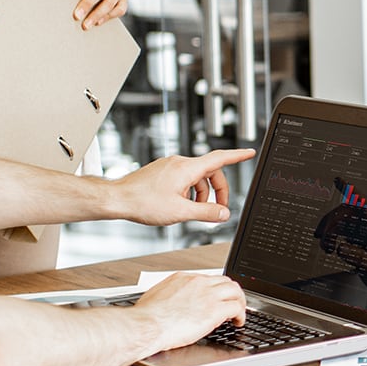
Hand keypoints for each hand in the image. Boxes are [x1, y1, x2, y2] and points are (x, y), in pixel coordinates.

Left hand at [75, 0, 126, 28]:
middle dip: (88, 5)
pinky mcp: (123, 1)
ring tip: (86, 25)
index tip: (74, 9)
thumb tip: (61, 0)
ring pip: (110, 2)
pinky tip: (98, 23)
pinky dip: (108, 17)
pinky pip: (119, 9)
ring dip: (97, 15)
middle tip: (77, 17)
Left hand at [110, 148, 254, 224]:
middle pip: (210, 172)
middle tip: (217, 210)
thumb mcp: (180, 212)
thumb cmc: (142, 202)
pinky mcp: (162, 172)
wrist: (117, 199)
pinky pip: (184, 179)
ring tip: (192, 212)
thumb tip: (223, 213)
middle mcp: (179, 163)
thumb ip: (206, 213)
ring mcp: (169, 166)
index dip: (237, 156)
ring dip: (201, 194)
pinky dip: (189, 192)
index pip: (220, 158)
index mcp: (187, 168)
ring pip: (196, 178)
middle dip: (217, 191)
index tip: (249, 152)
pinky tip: (179, 206)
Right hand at [133, 271, 246, 351]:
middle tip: (234, 302)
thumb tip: (170, 305)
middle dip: (232, 292)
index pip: (207, 279)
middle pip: (225, 280)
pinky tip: (238, 322)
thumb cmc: (147, 317)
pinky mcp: (215, 310)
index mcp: (183, 279)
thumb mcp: (156, 297)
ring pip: (235, 290)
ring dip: (240, 301)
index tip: (216, 297)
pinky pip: (237, 308)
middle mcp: (198, 283)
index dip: (215, 289)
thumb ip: (169, 297)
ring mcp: (208, 295)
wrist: (147, 325)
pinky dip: (241, 314)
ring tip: (239, 312)